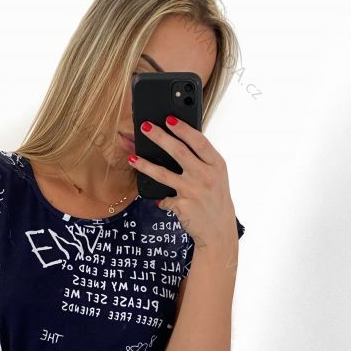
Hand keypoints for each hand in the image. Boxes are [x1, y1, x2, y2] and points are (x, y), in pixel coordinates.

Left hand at [129, 116, 237, 249]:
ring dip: (145, 164)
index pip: (199, 141)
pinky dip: (163, 200)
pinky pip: (165, 198)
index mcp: (217, 165)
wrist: (218, 231)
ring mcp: (193, 190)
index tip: (169, 119)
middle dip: (159, 137)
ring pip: (163, 173)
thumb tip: (178, 144)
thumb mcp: (218, 178)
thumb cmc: (216, 201)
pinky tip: (162, 201)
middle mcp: (205, 175)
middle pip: (178, 151)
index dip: (183, 129)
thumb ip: (203, 162)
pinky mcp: (182, 205)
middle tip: (145, 127)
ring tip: (132, 157)